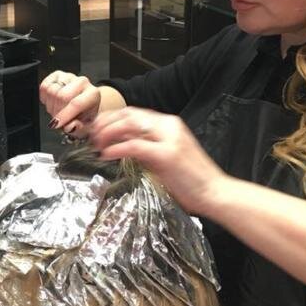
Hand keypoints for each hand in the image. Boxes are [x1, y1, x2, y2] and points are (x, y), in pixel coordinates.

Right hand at [40, 71, 100, 137]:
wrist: (82, 106)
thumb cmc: (83, 116)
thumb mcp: (84, 127)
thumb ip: (78, 128)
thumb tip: (70, 126)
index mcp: (93, 94)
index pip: (76, 103)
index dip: (64, 115)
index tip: (57, 124)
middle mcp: (82, 82)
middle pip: (62, 96)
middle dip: (56, 111)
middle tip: (59, 120)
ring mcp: (69, 77)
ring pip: (51, 90)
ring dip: (50, 105)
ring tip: (57, 111)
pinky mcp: (57, 75)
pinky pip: (44, 86)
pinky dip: (44, 97)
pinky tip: (52, 102)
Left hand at [88, 107, 227, 214]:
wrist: (215, 192)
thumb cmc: (192, 180)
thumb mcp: (164, 158)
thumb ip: (146, 149)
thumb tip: (121, 146)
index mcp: (169, 125)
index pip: (134, 113)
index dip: (111, 118)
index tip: (96, 128)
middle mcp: (169, 126)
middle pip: (129, 114)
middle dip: (106, 122)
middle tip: (90, 135)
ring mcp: (169, 138)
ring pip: (130, 124)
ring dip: (108, 133)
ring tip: (96, 144)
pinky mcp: (167, 154)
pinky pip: (134, 145)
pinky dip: (116, 148)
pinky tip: (106, 154)